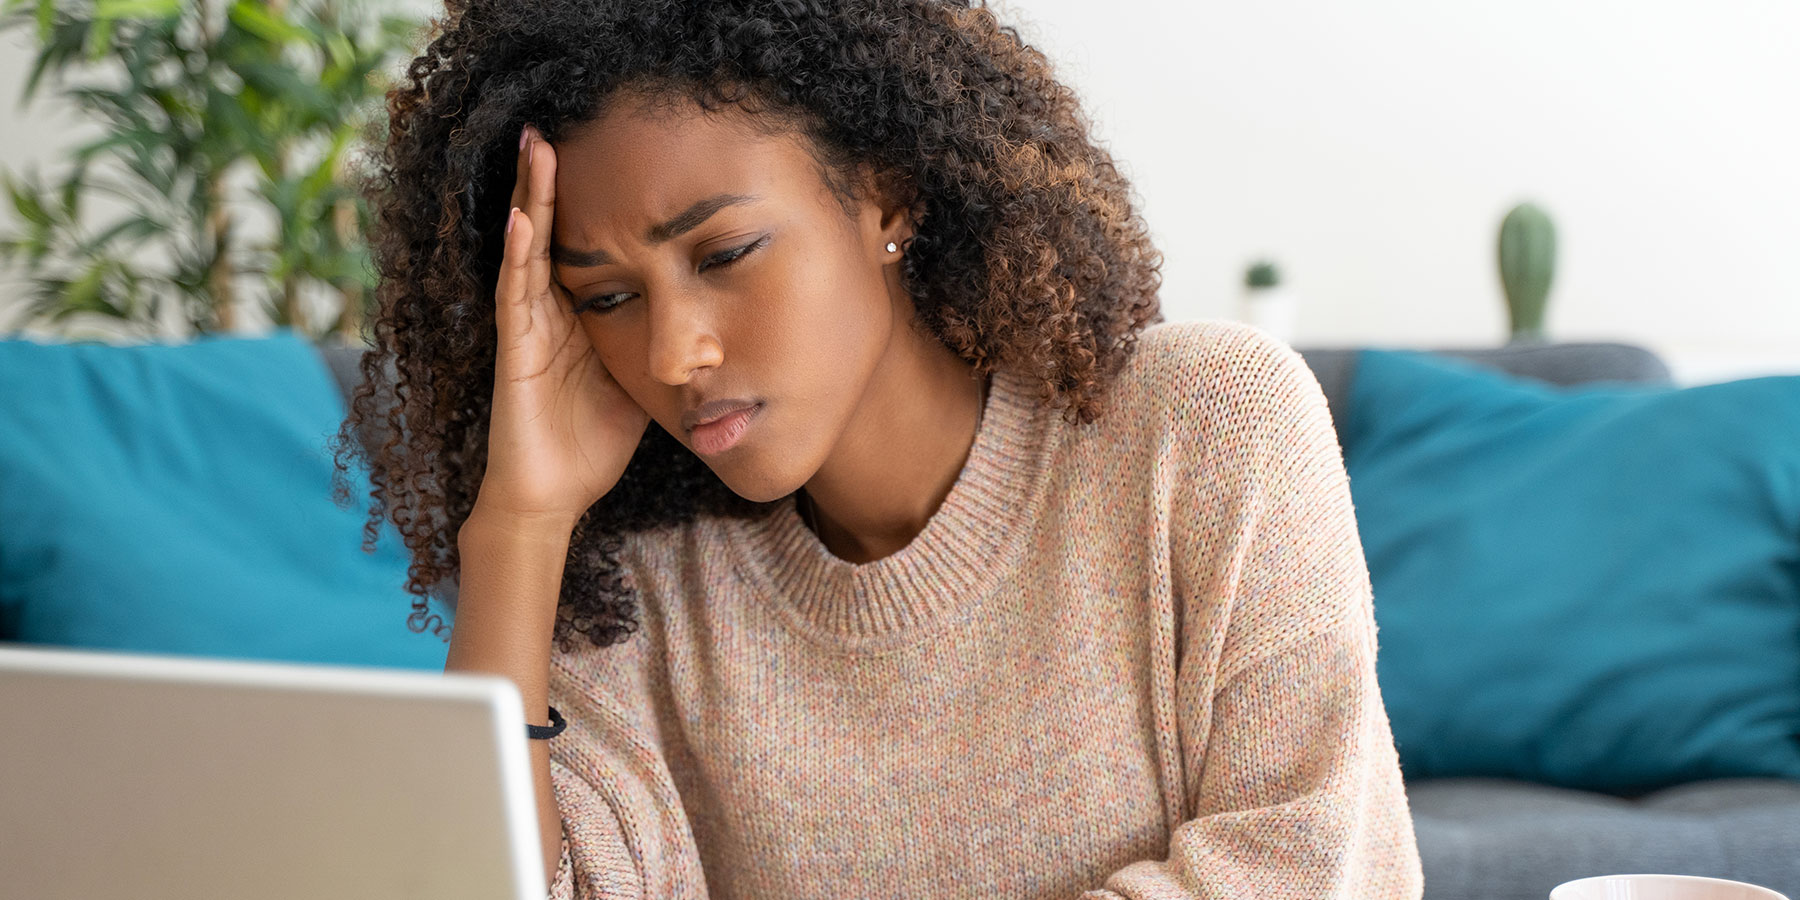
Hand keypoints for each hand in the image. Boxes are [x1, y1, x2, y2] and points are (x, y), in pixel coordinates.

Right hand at [475, 124, 650, 526]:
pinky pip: (514, 294)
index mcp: (577, 315)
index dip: (585, 199)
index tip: (597, 149)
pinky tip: (524, 218)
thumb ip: (662, 345)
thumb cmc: (593, 444)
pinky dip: (518, 254)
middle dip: (549, 179)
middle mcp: (547, 312)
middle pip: (547, 231)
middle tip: (552, 124)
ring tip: (537, 147)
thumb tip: (714, 325)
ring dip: (531, 197)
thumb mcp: (642, 380)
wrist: (553, 498)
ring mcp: (526, 328)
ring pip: (527, 248)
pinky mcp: (513, 352)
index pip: (581, 243)